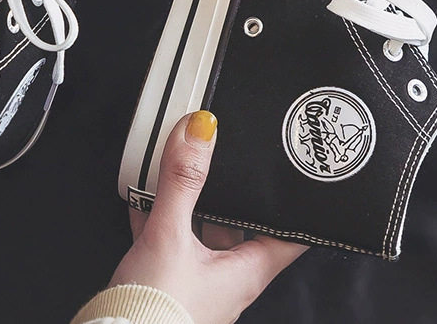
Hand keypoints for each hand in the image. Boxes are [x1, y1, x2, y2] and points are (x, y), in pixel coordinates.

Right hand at [110, 111, 305, 323]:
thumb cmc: (155, 312)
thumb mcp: (170, 235)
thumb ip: (183, 181)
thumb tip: (200, 131)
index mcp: (247, 270)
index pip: (289, 233)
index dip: (293, 204)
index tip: (292, 176)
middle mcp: (228, 276)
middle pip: (239, 223)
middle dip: (228, 191)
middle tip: (223, 157)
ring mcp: (198, 279)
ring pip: (201, 229)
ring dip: (189, 200)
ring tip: (178, 168)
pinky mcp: (169, 280)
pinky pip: (171, 238)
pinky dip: (160, 214)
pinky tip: (143, 196)